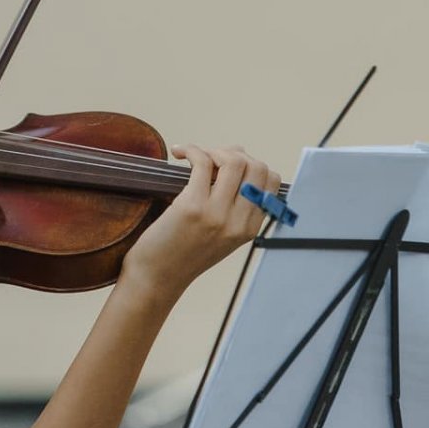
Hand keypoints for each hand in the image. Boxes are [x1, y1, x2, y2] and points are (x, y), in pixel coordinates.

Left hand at [120, 145, 279, 296]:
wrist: (157, 277)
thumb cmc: (182, 253)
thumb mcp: (221, 235)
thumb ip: (234, 206)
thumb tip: (237, 158)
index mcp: (250, 228)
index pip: (270, 181)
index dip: (251, 163)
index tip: (227, 165)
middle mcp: (239, 221)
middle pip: (255, 166)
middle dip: (234, 153)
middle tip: (210, 159)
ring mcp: (217, 214)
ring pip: (234, 161)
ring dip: (213, 150)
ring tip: (195, 156)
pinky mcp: (192, 206)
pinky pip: (202, 162)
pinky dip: (191, 150)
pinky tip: (179, 152)